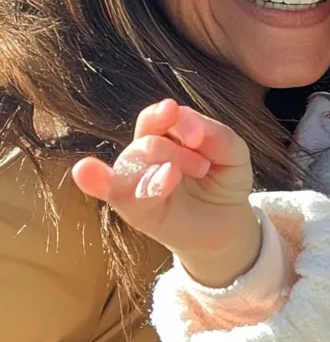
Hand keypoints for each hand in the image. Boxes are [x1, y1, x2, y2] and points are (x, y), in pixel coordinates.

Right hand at [72, 99, 261, 286]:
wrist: (227, 224)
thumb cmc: (225, 180)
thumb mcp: (233, 154)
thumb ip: (215, 134)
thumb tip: (187, 123)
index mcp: (170, 133)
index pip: (159, 116)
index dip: (175, 119)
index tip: (198, 138)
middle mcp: (146, 154)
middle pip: (147, 140)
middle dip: (177, 153)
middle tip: (203, 167)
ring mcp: (137, 181)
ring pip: (132, 163)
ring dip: (160, 170)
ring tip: (178, 178)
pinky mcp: (134, 210)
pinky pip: (113, 192)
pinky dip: (97, 181)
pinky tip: (85, 170)